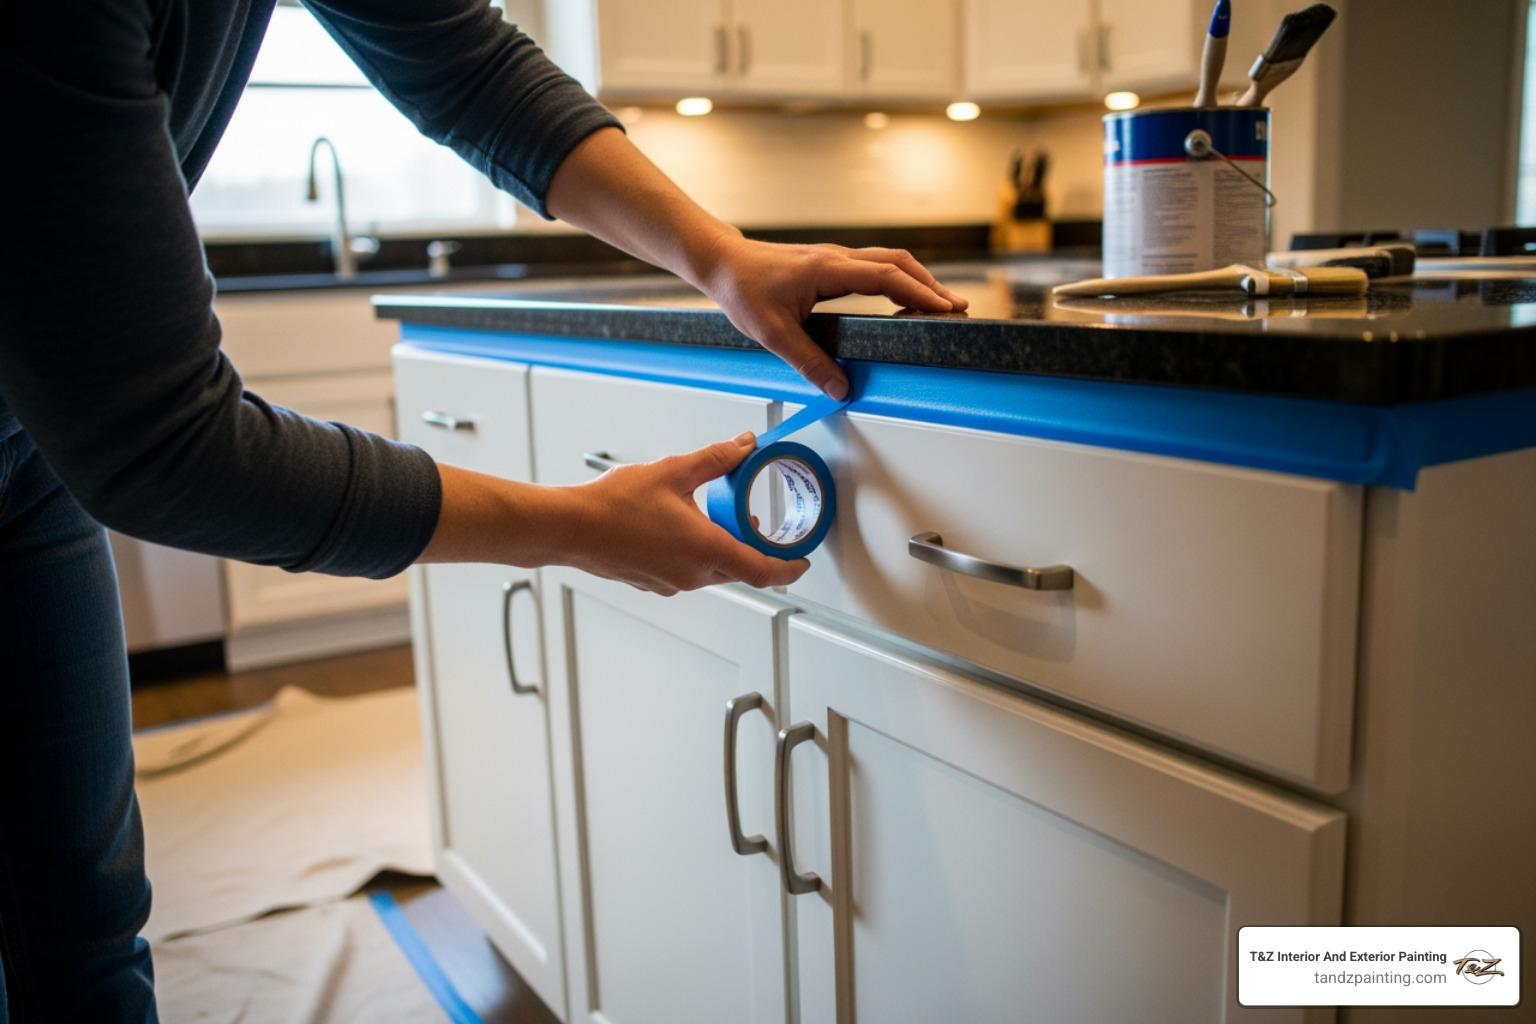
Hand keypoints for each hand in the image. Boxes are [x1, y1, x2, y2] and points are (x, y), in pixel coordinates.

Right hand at [420, 434, 808, 595]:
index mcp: (706, 550)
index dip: (790, 569)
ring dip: (724, 551)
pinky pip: (688, 573)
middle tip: (759, 527)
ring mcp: (672, 583)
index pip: (764, 571)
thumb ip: (716, 459)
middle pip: (740, 571)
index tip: (802, 563)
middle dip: (755, 551)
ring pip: (713, 572)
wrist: (568, 528)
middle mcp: (692, 575)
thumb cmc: (612, 506)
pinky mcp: (654, 583)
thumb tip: (745, 446)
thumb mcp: (674, 471)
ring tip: (718, 520)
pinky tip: (682, 528)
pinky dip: (697, 555)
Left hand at [543, 128, 968, 400]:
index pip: (888, 277)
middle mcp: (837, 257)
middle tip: (956, 309)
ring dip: (917, 280)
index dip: (920, 293)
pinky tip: (903, 297)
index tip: (945, 310)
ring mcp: (835, 257)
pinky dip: (898, 278)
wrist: (721, 262)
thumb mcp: (773, 333)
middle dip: (931, 286)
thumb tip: (841, 388)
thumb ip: (809, 362)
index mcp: (829, 269)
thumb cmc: (742, 290)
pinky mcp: (829, 262)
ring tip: (939, 304)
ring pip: (889, 261)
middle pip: (899, 263)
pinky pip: (874, 266)